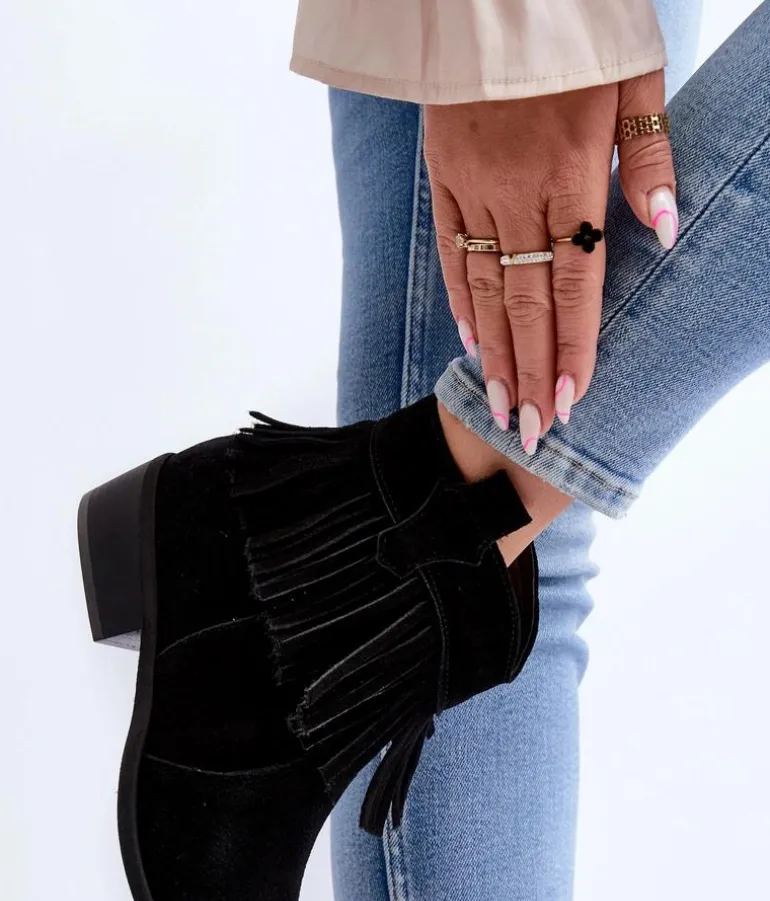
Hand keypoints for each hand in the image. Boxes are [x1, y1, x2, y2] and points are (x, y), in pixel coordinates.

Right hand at [424, 72, 676, 451]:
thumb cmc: (579, 26)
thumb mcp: (636, 74)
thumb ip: (652, 156)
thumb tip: (664, 230)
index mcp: (571, 171)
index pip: (575, 280)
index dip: (574, 345)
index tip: (572, 400)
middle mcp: (516, 191)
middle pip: (527, 301)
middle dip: (531, 372)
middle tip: (530, 431)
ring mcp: (473, 188)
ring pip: (486, 288)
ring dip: (494, 354)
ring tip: (500, 408)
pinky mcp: (443, 178)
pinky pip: (450, 252)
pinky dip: (461, 302)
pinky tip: (471, 343)